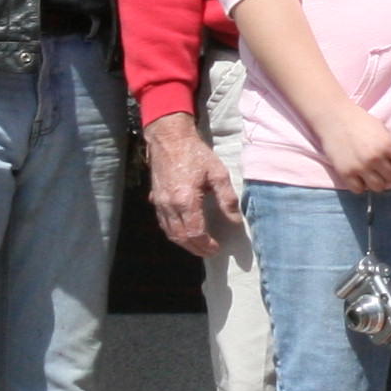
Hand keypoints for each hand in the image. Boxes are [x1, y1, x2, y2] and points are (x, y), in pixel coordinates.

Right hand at [143, 109, 242, 253]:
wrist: (169, 139)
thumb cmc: (195, 154)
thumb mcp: (218, 173)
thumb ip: (227, 199)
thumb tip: (235, 220)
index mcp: (186, 200)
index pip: (195, 232)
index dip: (206, 244)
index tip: (217, 248)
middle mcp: (169, 205)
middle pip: (181, 237)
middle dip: (196, 248)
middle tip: (209, 252)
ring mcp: (159, 203)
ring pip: (170, 232)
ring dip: (184, 243)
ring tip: (198, 246)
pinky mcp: (155, 199)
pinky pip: (163, 223)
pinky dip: (174, 233)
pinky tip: (184, 232)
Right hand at [308, 101, 390, 193]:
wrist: (333, 117)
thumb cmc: (359, 121)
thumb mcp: (381, 130)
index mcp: (387, 145)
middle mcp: (375, 158)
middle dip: (390, 173)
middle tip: (383, 167)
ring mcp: (360, 167)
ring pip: (378, 187)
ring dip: (377, 181)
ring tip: (371, 173)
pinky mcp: (345, 174)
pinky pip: (359, 190)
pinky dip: (361, 185)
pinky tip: (359, 176)